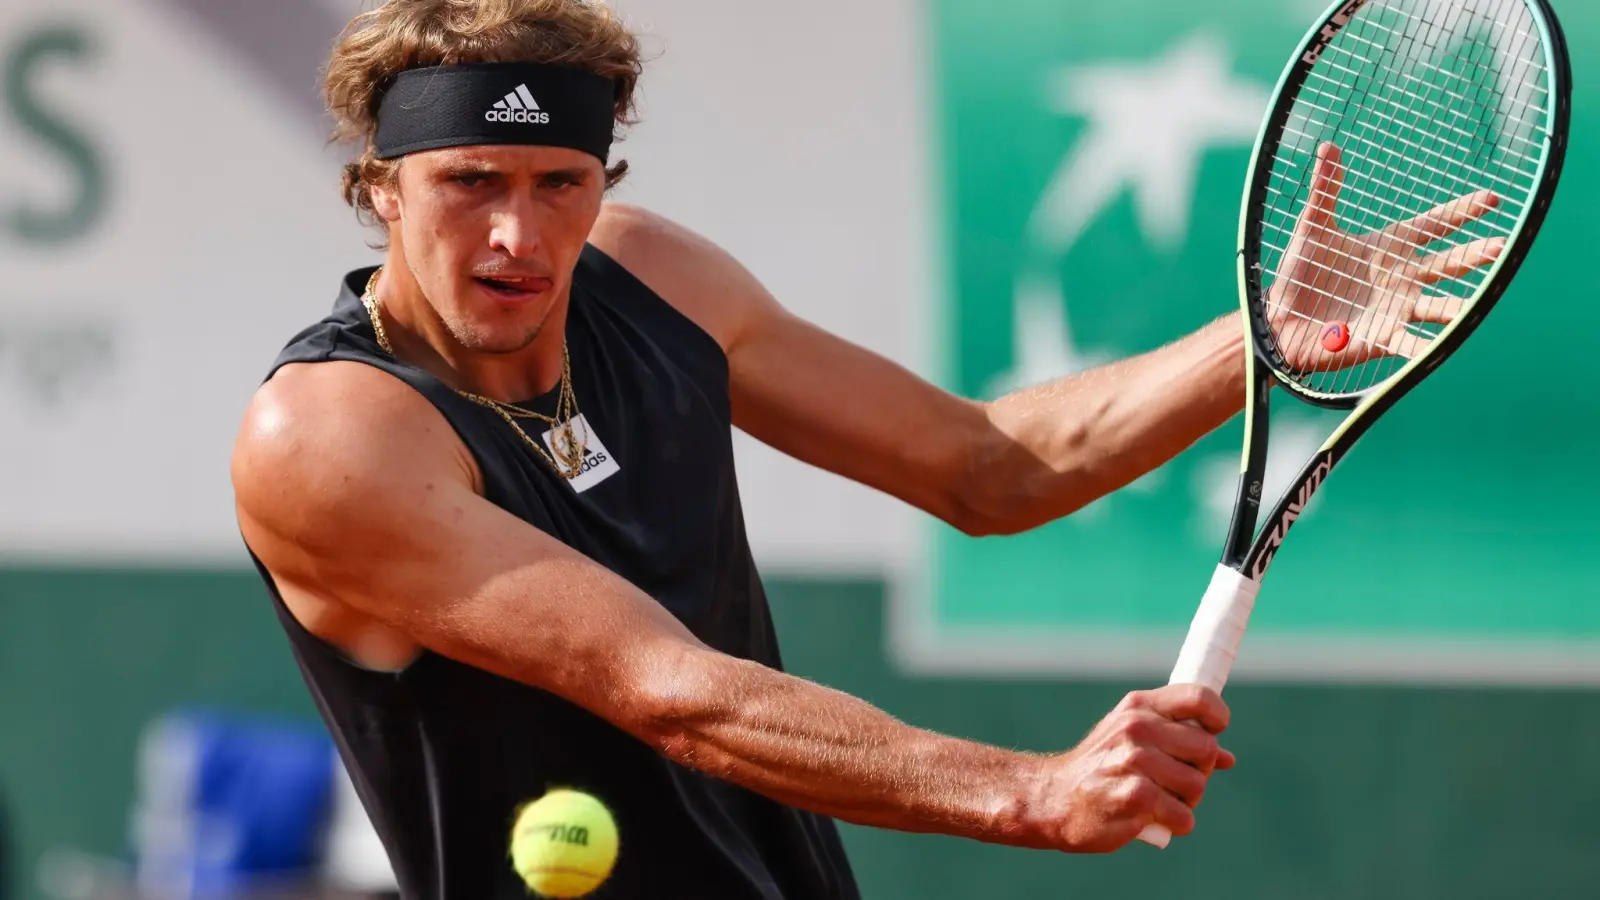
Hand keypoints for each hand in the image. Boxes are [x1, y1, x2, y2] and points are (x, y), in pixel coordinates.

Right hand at [1018, 685, 1233, 852]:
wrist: (1053, 798)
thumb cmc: (1099, 768)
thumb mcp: (1131, 740)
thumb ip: (1178, 741)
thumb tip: (1228, 758)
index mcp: (1138, 707)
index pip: (1199, 697)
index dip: (1217, 717)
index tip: (1214, 733)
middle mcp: (1137, 728)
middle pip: (1207, 748)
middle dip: (1199, 772)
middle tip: (1175, 782)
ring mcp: (1134, 761)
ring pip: (1197, 785)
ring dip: (1186, 801)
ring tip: (1160, 802)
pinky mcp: (1134, 797)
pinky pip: (1183, 815)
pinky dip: (1176, 823)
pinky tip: (1155, 820)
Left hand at [1268, 141, 1504, 373]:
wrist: (1283, 320)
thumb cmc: (1301, 273)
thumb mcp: (1313, 227)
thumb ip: (1325, 191)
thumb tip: (1327, 146)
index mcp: (1392, 247)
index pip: (1435, 224)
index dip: (1462, 212)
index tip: (1492, 197)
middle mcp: (1403, 277)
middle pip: (1449, 263)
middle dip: (1476, 254)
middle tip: (1502, 245)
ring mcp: (1398, 309)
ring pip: (1439, 305)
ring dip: (1459, 305)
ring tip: (1478, 303)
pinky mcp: (1384, 337)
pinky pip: (1411, 343)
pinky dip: (1425, 347)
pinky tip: (1439, 348)